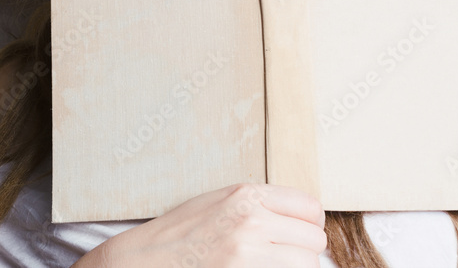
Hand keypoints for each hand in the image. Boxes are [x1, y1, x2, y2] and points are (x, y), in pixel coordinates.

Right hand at [74, 183, 325, 266]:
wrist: (143, 262)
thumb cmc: (178, 234)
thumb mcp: (216, 202)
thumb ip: (257, 204)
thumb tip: (301, 215)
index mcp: (246, 196)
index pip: (311, 208)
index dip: (308, 224)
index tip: (298, 234)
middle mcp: (252, 223)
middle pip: (314, 241)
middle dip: (302, 250)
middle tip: (281, 256)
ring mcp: (249, 257)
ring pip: (306, 265)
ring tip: (270, 265)